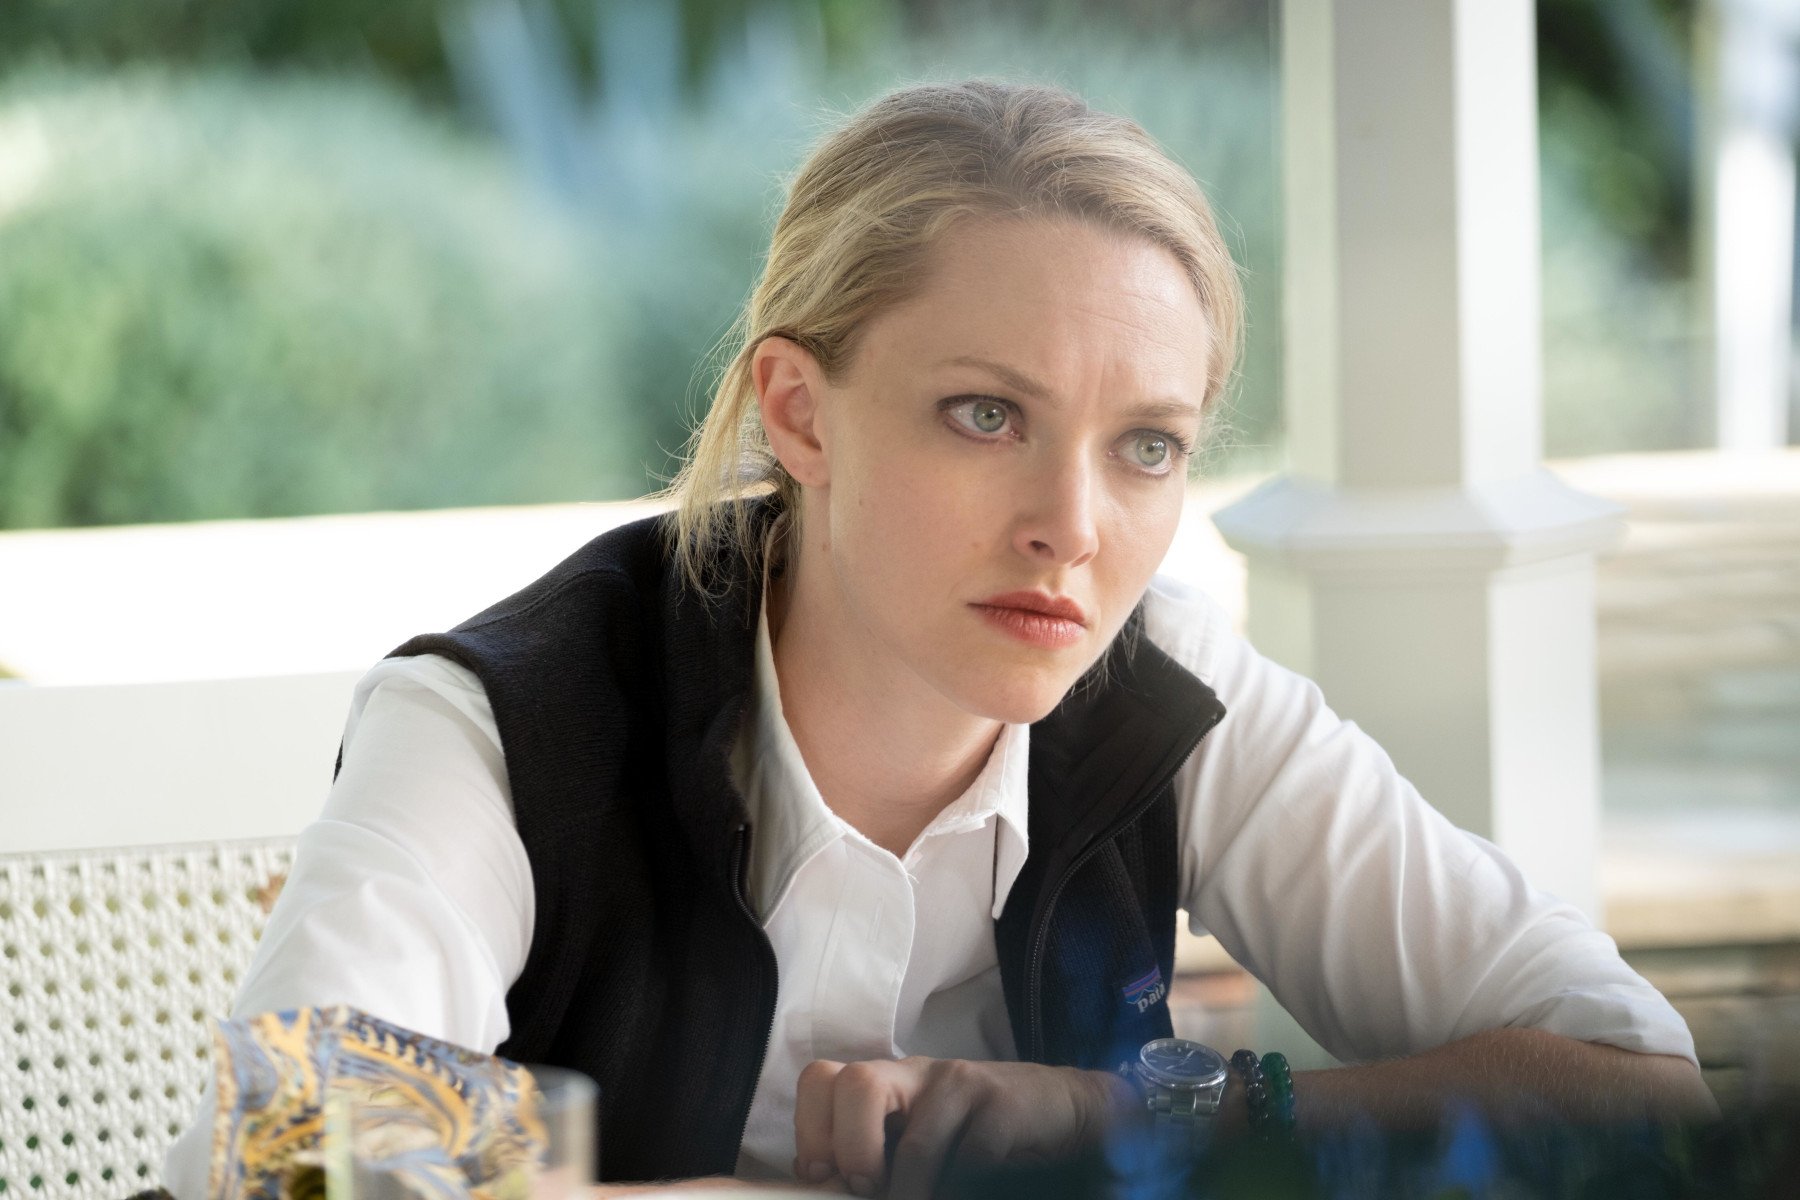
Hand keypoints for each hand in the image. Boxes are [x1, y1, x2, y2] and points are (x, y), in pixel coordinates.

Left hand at [791, 1056, 1127, 1199]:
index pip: (823, 1080)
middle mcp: (916, 1076)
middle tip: (863, 1188)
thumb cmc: (978, 1135)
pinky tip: (967, 1191)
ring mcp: (961, 1085)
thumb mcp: (921, 1140)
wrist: (1064, 1110)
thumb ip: (881, 1158)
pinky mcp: (1003, 1106)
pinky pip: (972, 1160)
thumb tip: (836, 1193)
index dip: (811, 1130)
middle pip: (856, 1083)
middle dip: (849, 1147)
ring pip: (917, 1140)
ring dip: (910, 1192)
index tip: (819, 1178)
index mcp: (887, 1084)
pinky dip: (961, 1189)